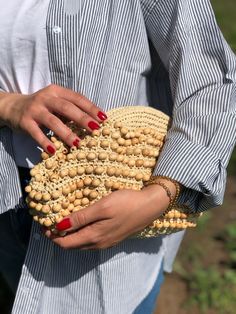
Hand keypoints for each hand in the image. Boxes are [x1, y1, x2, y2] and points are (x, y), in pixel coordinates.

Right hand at [0, 85, 106, 152]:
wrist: (12, 106)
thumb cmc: (42, 106)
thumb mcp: (55, 102)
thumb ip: (71, 108)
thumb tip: (94, 121)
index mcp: (57, 91)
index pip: (77, 98)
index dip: (91, 108)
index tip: (104, 118)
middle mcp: (46, 98)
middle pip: (67, 108)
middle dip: (82, 119)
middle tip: (95, 129)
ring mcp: (35, 110)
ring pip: (53, 121)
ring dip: (66, 133)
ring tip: (78, 143)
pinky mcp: (25, 122)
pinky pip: (36, 133)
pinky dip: (45, 142)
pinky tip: (54, 150)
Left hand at [46, 184, 171, 249]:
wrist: (151, 206)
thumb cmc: (126, 202)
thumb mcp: (102, 207)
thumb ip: (81, 218)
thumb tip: (60, 226)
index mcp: (94, 236)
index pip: (66, 243)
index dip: (52, 236)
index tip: (44, 224)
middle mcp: (99, 243)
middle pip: (73, 245)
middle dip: (59, 236)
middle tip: (51, 222)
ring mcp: (107, 242)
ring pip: (81, 244)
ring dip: (70, 236)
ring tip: (63, 222)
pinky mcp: (113, 237)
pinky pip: (90, 240)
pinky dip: (80, 234)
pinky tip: (81, 224)